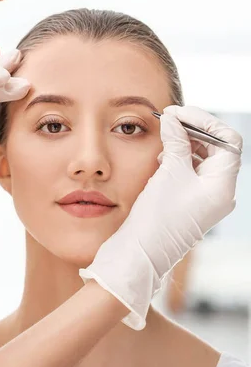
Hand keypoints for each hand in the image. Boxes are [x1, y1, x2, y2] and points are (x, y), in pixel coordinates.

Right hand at [81, 105, 242, 329]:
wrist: (138, 253)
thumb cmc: (156, 218)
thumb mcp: (169, 173)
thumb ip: (175, 141)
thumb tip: (175, 119)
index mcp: (222, 187)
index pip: (227, 141)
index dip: (205, 122)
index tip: (180, 112)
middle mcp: (218, 193)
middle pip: (216, 149)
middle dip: (193, 130)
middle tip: (170, 118)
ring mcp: (203, 200)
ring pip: (201, 160)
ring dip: (184, 143)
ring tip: (164, 135)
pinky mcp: (187, 204)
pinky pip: (189, 173)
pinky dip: (177, 158)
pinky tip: (160, 154)